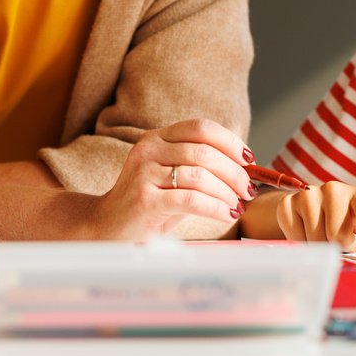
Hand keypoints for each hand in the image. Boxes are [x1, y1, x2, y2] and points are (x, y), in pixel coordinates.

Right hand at [89, 118, 252, 239]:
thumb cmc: (149, 204)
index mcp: (157, 139)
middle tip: (248, 190)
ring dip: (227, 192)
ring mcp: (143, 173)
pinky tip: (226, 215)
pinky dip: (215, 207)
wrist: (106, 227)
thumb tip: (245, 169)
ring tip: (237, 205)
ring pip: (200, 175)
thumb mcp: (173, 178)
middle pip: (204, 152)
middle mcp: (148, 150)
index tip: (249, 159)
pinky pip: (191, 199)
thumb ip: (201, 168)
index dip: (230, 141)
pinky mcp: (144, 200)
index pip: (200, 127)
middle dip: (234, 172)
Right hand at [274, 182, 355, 258]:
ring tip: (325, 237)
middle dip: (341, 247)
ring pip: (315, 238)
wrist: (317, 209)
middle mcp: (335, 189)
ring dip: (321, 247)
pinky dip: (302, 243)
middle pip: (337, 234)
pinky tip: (308, 234)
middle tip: (343, 243)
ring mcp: (309, 194)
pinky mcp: (288, 203)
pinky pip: (295, 236)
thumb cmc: (352, 221)